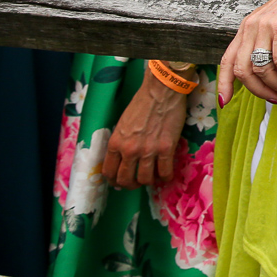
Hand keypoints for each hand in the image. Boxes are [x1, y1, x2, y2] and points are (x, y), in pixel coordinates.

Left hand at [102, 70, 189, 187]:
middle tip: (137, 182)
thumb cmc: (142, 103)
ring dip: (149, 182)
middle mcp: (129, 150)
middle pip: (125, 180)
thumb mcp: (123, 124)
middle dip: (130, 185)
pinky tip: (166, 174)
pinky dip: (165, 177)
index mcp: (115, 143)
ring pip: (145, 179)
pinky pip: (164, 172)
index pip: (109, 171)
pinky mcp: (166, 148)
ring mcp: (148, 150)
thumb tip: (125, 157)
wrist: (162, 91)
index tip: (121, 180)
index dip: (114, 180)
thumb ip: (122, 142)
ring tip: (153, 177)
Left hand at [216, 0, 276, 104]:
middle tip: (273, 98)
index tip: (225, 101)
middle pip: (242, 70)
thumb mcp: (274, 26)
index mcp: (245, 28)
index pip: (227, 60)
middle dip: (258, 90)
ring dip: (276, 85)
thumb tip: (263, 73)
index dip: (224, 83)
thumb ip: (264, 45)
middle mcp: (250, 27)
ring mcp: (265, 27)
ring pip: (261, 68)